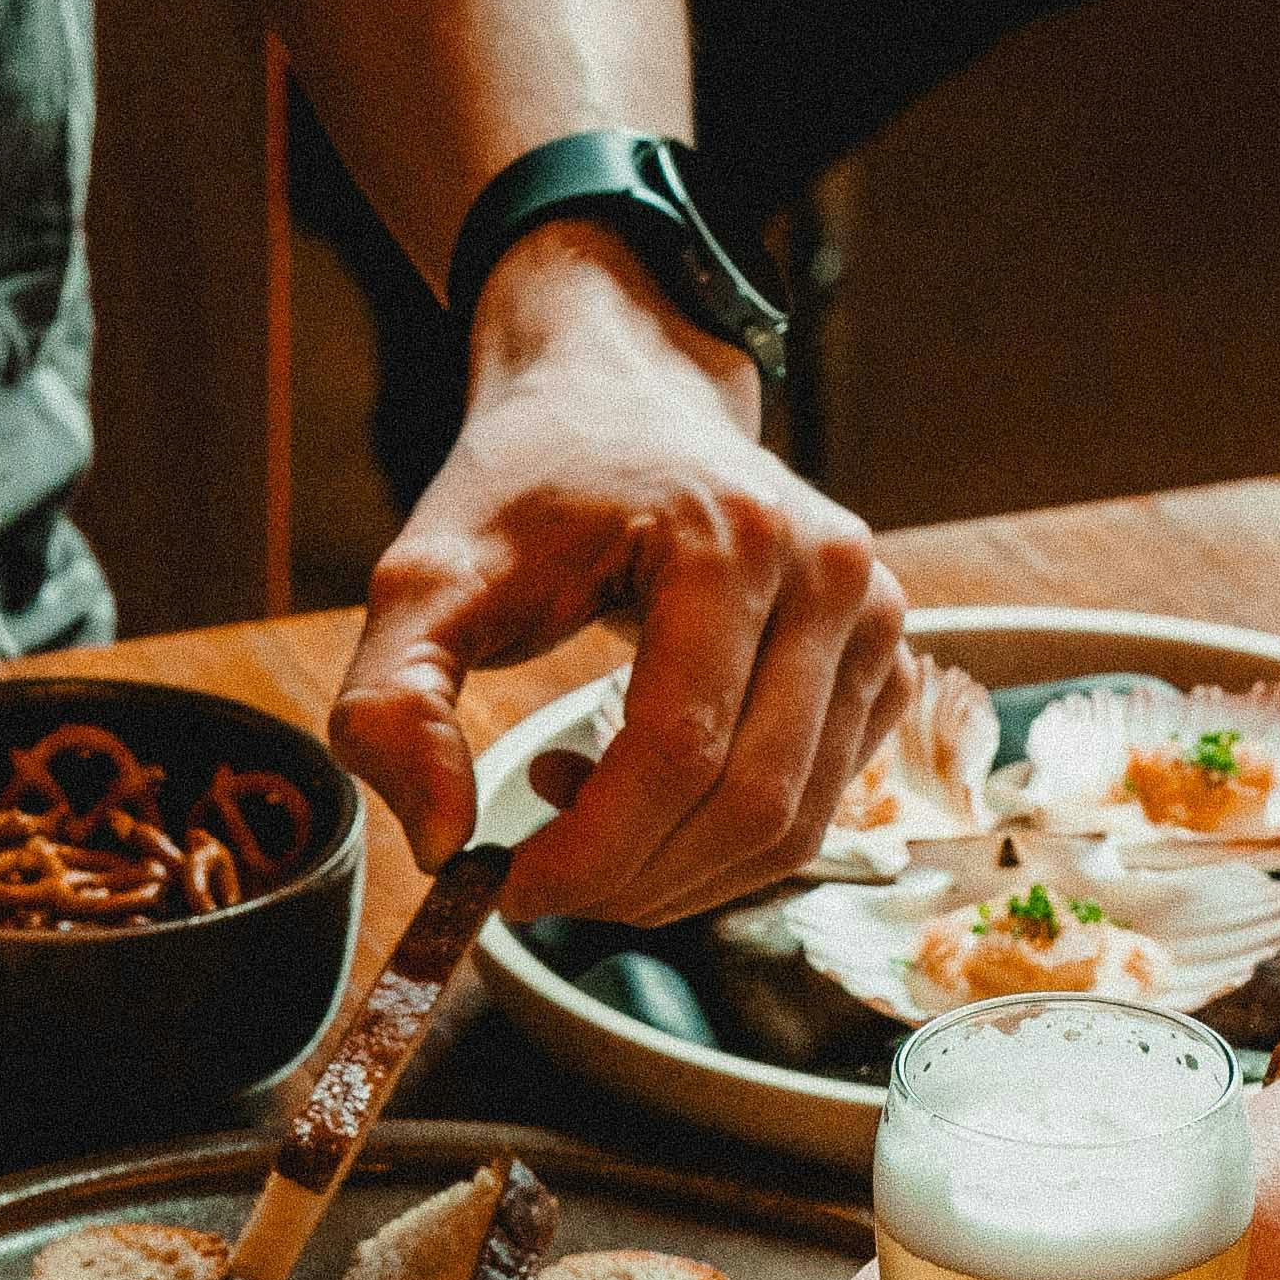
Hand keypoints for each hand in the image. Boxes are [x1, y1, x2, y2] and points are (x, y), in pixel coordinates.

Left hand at [331, 224, 904, 920]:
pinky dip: (722, 842)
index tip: (505, 886)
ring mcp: (875, 621)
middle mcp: (831, 576)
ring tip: (584, 808)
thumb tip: (445, 845)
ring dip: (676, 871)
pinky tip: (648, 786)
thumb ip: (395, 705)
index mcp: (734, 539)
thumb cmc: (528, 484)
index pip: (677, 754)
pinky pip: (814, 811)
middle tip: (542, 877)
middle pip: (747, 808)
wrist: (624, 392)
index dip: (589, 853)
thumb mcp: (426, 579)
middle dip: (632, 880)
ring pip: (792, 831)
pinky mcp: (884, 662)